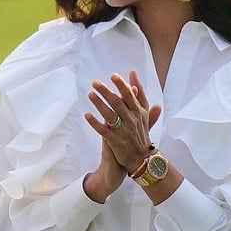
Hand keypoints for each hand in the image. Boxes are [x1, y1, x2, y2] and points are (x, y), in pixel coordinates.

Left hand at [83, 71, 161, 197]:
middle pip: (118, 103)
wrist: (142, 158)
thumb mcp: (143, 112)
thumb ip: (138, 92)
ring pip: (110, 115)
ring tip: (90, 95)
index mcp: (138, 112)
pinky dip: (95, 123)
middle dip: (106, 92)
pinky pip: (103, 131)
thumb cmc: (141, 131)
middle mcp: (132, 120)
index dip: (121, 86)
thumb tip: (133, 73)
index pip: (130, 96)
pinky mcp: (115, 141)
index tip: (113, 76)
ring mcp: (123, 131)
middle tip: (95, 82)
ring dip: (99, 104)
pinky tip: (87, 115)